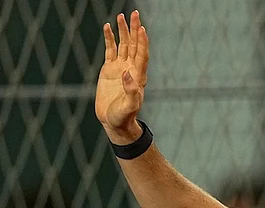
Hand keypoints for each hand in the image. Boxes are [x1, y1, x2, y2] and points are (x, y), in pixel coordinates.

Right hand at [95, 10, 148, 144]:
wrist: (114, 122)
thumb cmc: (124, 116)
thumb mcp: (129, 106)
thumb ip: (131, 91)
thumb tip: (128, 73)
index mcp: (138, 76)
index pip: (142, 54)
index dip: (142, 42)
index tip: (142, 28)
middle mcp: (131, 69)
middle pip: (134, 45)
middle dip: (134, 30)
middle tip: (135, 14)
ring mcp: (120, 68)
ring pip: (123, 45)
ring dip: (123, 31)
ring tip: (121, 16)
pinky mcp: (109, 70)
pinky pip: (110, 50)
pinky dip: (110, 39)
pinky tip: (108, 27)